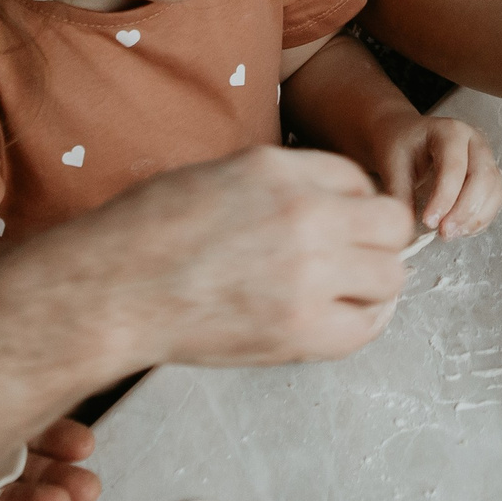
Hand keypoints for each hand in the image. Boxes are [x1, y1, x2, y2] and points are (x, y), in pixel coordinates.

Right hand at [15, 145, 415, 371]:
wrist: (110, 292)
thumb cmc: (148, 232)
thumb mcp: (221, 174)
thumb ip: (282, 182)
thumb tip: (330, 201)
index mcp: (280, 169)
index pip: (359, 179)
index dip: (354, 203)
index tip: (343, 223)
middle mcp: (303, 215)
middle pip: (392, 224)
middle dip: (378, 239)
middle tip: (356, 256)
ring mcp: (306, 275)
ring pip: (390, 277)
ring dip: (374, 282)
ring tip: (347, 290)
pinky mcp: (297, 331)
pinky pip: (364, 328)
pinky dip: (362, 323)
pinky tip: (345, 317)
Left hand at [369, 113, 501, 238]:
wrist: (406, 136)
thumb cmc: (400, 145)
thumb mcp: (392, 164)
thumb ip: (400, 194)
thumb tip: (407, 225)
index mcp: (450, 131)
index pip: (454, 167)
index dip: (444, 198)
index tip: (429, 221)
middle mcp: (474, 142)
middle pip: (482, 178)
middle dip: (464, 210)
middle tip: (444, 232)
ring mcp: (485, 158)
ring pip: (493, 190)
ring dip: (475, 217)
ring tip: (450, 234)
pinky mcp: (489, 175)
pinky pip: (494, 200)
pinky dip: (481, 218)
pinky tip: (461, 229)